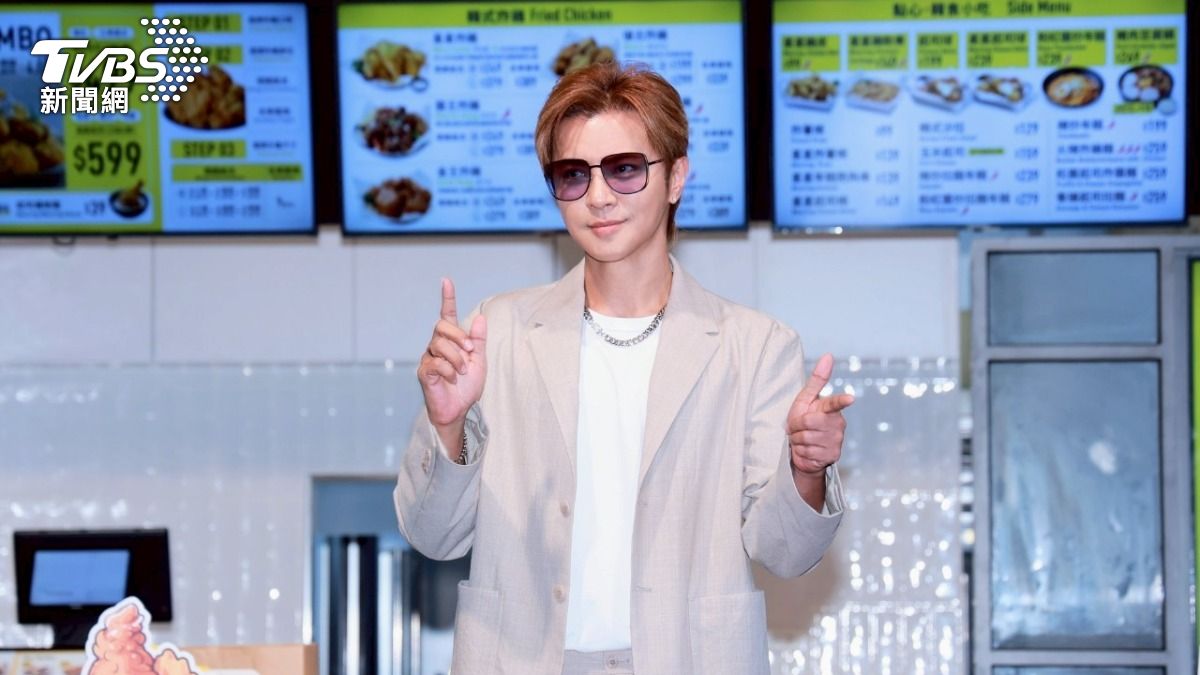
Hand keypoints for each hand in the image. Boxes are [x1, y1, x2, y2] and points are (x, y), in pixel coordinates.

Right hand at [417, 278, 487, 430]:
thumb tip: (480, 318)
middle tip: (470, 352)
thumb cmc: (466, 386)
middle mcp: (437, 346)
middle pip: (442, 327)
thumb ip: (478, 341)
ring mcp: (429, 358)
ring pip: (440, 345)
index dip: (447, 298)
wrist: (459, 409)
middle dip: (459, 337)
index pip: (447, 315)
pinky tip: (452, 378)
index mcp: (451, 341)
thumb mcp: (479, 361)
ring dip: (457, 358)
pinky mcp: (424, 372)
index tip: (446, 281)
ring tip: (462, 372)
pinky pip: (436, 362)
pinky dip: (449, 370)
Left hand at [786, 353, 853, 476]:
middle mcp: (837, 424)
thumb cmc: (802, 421)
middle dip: (796, 426)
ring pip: (807, 438)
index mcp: (831, 409)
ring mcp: (836, 441)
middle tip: (797, 428)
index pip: (835, 403)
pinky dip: (801, 452)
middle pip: (809, 422)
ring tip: (801, 439)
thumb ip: (817, 380)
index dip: (841, 400)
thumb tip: (828, 355)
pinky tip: (806, 450)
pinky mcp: (832, 456)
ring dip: (798, 440)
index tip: (850, 398)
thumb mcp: (806, 399)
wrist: (800, 450)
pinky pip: (808, 452)